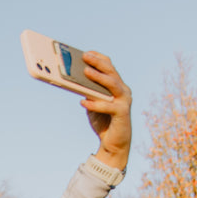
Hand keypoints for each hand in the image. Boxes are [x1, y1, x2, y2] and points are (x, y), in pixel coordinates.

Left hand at [80, 51, 131, 169]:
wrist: (113, 144)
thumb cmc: (102, 122)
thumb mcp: (92, 104)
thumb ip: (87, 92)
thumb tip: (72, 80)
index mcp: (117, 86)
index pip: (110, 66)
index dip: (98, 58)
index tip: (86, 53)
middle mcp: (123, 91)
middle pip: (111, 72)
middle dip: (98, 63)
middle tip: (85, 57)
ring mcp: (125, 101)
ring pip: (113, 85)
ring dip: (99, 77)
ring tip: (85, 72)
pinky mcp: (123, 114)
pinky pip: (108, 106)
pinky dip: (95, 104)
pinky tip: (83, 102)